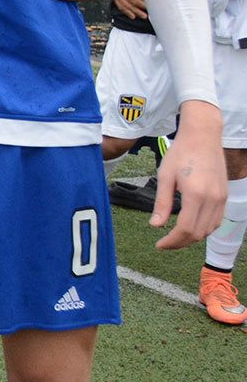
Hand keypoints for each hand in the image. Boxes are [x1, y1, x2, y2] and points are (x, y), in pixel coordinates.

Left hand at [152, 102, 226, 247]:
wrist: (203, 137)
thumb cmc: (181, 153)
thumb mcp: (164, 176)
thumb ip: (162, 203)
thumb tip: (155, 226)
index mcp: (196, 195)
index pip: (185, 228)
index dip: (171, 241)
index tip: (158, 244)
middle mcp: (213, 199)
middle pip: (198, 233)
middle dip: (180, 243)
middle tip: (164, 243)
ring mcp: (222, 199)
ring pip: (209, 230)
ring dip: (192, 238)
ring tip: (175, 237)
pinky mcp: (225, 196)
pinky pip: (216, 221)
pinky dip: (204, 228)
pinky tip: (190, 227)